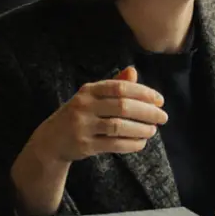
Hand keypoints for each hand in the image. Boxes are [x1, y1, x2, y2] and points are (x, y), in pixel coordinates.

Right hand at [25, 67, 167, 164]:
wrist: (51, 140)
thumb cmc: (79, 115)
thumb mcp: (91, 97)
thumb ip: (113, 85)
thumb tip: (133, 71)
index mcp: (88, 90)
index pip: (121, 87)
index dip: (143, 93)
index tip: (160, 100)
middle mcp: (84, 106)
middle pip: (122, 107)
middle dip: (147, 112)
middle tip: (163, 117)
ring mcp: (82, 126)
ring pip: (119, 126)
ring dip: (141, 129)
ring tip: (153, 130)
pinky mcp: (84, 145)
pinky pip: (113, 144)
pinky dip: (131, 144)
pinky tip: (141, 143)